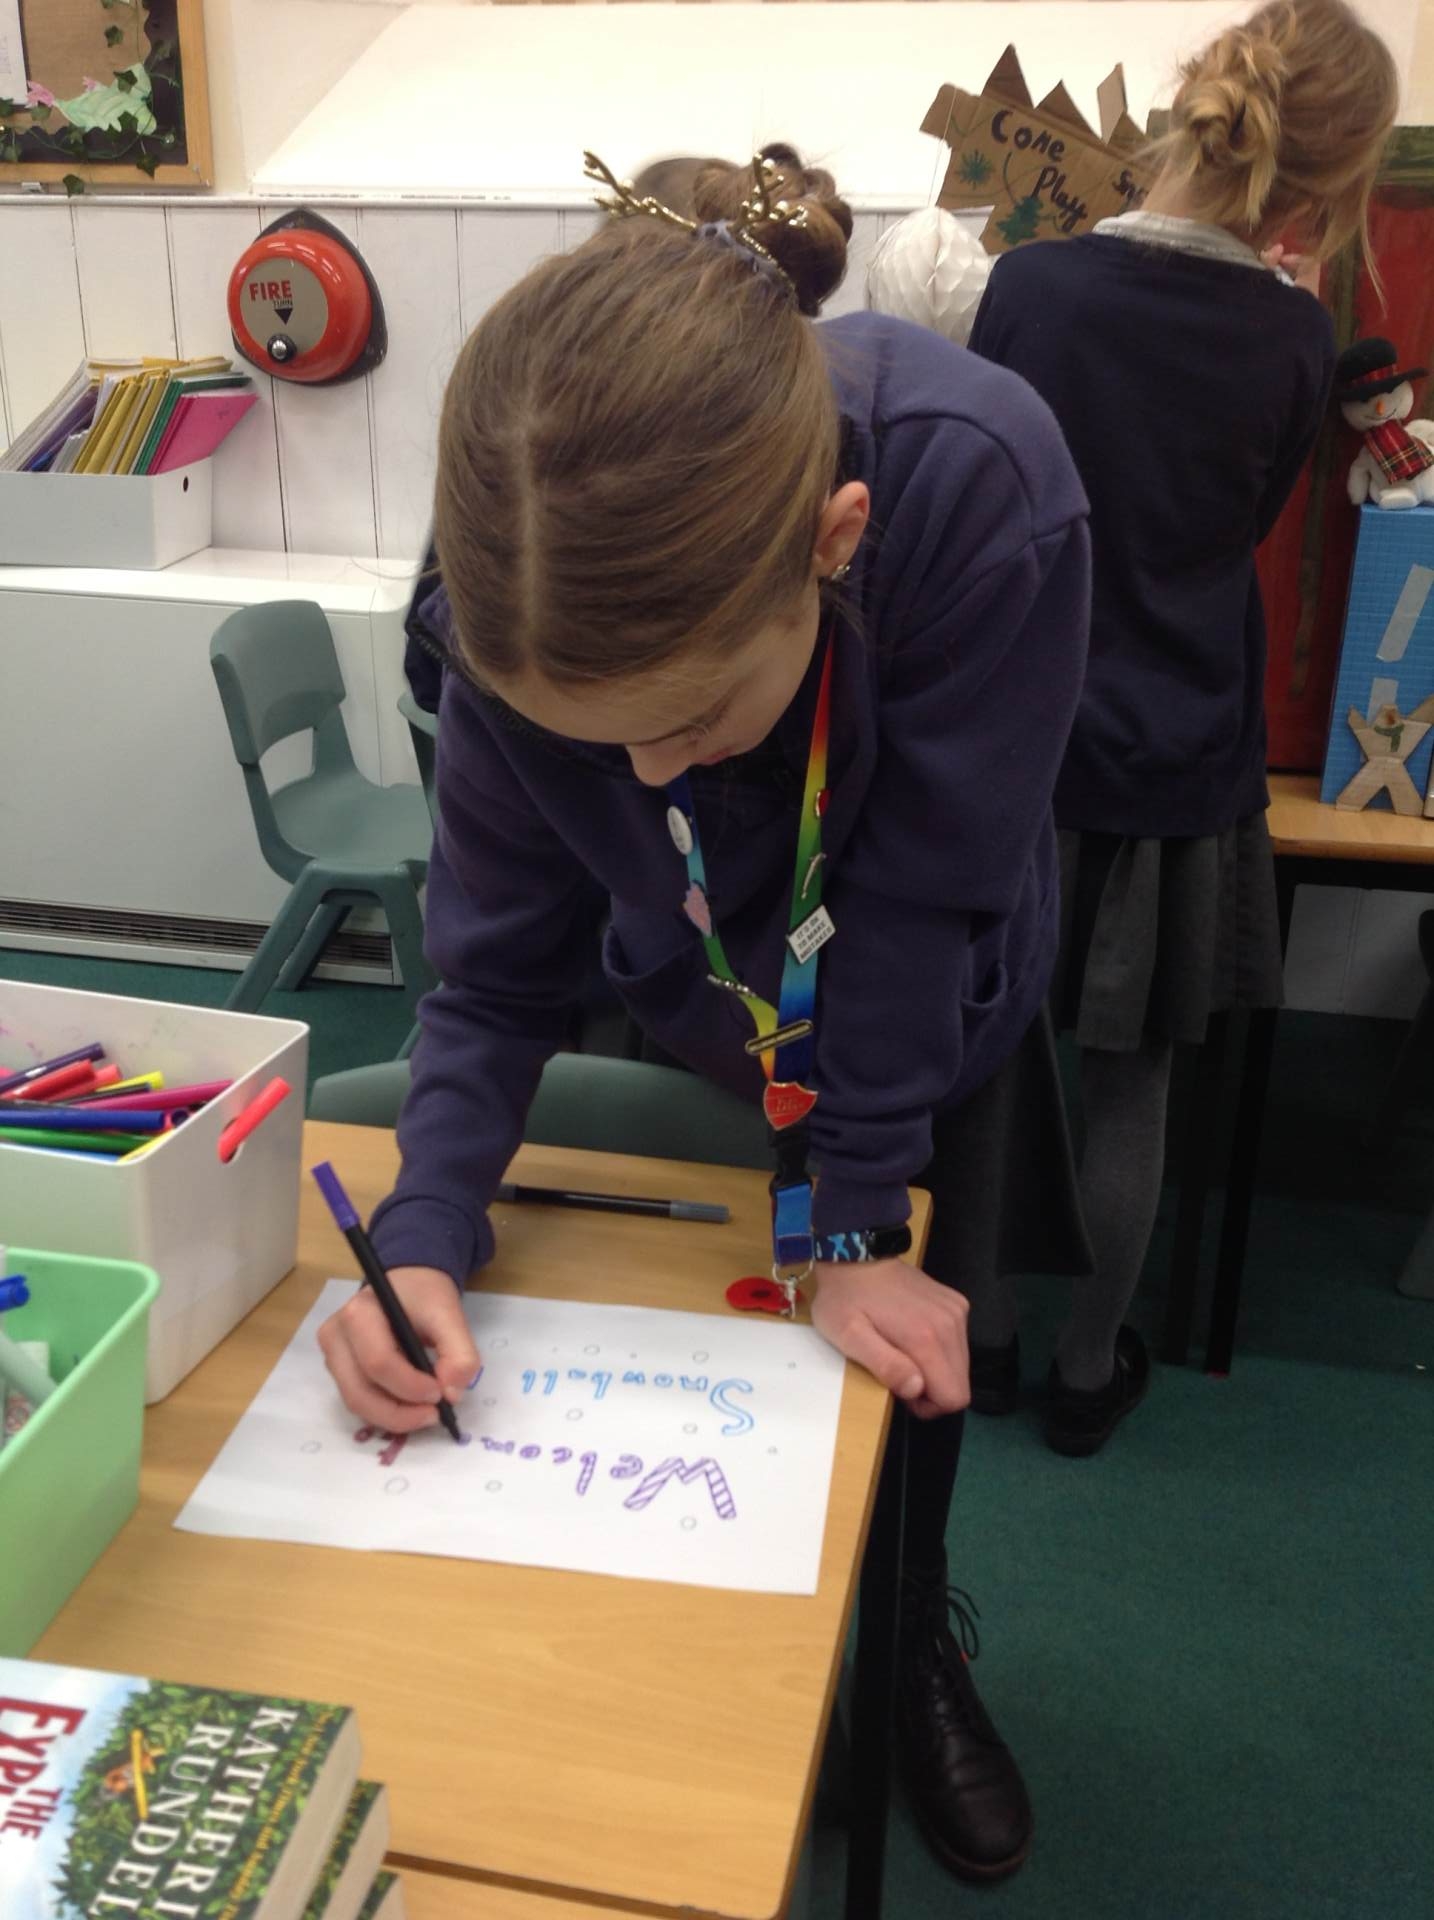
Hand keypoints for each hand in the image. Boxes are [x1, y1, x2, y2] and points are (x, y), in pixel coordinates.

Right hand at [318, 1266, 479, 1431]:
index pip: (378, 1363)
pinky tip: (410, 1405)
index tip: (440, 1393)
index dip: (410, 1387)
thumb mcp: (450, 1315)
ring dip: (393, 1417)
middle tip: (434, 1415)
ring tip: (425, 1412)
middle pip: (359, 1393)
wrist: (407, 1284)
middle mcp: (336, 1337)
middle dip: (400, 1414)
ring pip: (356, 1403)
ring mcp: (332, 1356)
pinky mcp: (338, 1370)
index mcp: (359, 1314)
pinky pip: (359, 1401)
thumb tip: (451, 1395)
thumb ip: (460, 1354)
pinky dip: (386, 1411)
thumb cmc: (424, 1296)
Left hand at [809, 1258, 969, 1418]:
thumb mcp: (849, 1337)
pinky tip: (914, 1336)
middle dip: (932, 1390)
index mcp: (927, 1338)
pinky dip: (940, 1350)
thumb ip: (886, 1365)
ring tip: (903, 1354)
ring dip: (936, 1371)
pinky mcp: (956, 1303)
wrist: (857, 1254)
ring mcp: (957, 1311)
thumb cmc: (845, 1299)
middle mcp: (951, 1324)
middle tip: (898, 1373)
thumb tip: (917, 1389)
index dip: (928, 1405)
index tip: (901, 1390)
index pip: (953, 1397)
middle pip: (960, 1384)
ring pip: (961, 1365)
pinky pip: (959, 1343)